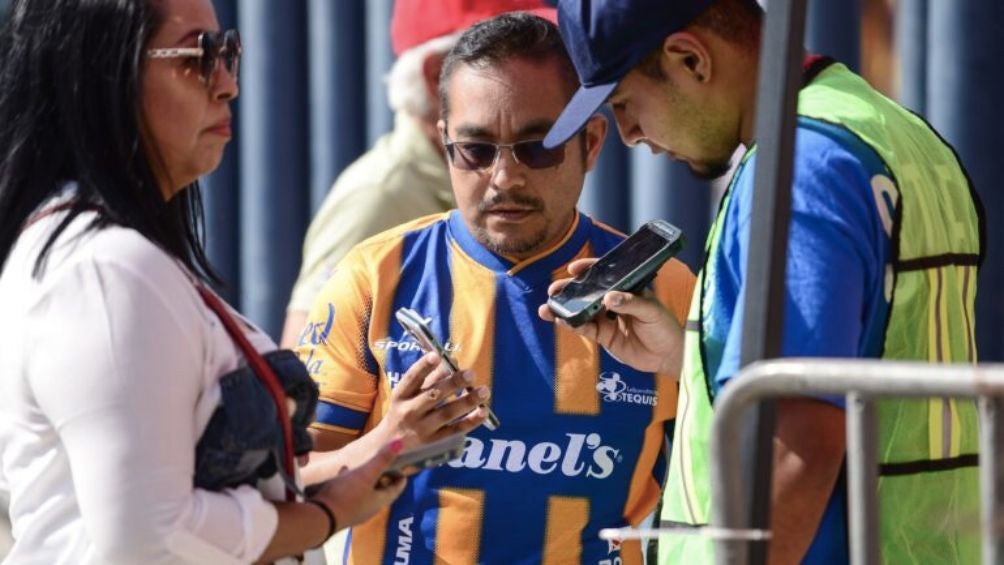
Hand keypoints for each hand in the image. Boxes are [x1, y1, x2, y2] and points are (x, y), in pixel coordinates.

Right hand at [310, 440, 407, 529]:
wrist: (319, 518)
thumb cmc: (346, 495)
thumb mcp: (366, 474)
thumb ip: (382, 459)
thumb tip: (400, 442)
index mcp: (379, 501)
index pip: (396, 490)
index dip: (400, 479)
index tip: (403, 470)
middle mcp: (369, 509)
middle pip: (381, 492)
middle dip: (383, 478)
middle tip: (383, 465)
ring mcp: (354, 511)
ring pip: (365, 492)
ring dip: (365, 480)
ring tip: (362, 467)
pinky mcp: (340, 510)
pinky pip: (349, 494)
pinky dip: (350, 483)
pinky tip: (342, 474)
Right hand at [379, 352, 488, 448]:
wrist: (389, 442)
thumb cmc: (403, 409)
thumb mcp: (407, 393)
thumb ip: (429, 377)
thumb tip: (453, 361)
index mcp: (401, 395)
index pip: (412, 378)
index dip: (423, 366)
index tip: (437, 355)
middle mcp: (410, 411)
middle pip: (433, 396)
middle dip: (453, 384)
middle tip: (470, 374)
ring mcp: (422, 427)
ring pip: (447, 413)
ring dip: (467, 402)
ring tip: (484, 391)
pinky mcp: (433, 440)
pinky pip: (454, 430)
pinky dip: (471, 421)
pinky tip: (483, 411)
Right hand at [538, 258, 683, 374]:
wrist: (669, 355)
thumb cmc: (665, 326)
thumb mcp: (651, 311)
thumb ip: (630, 303)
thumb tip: (608, 298)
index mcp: (626, 288)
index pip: (605, 275)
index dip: (588, 270)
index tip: (574, 268)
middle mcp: (614, 302)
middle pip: (587, 293)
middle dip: (569, 290)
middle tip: (553, 290)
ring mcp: (607, 319)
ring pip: (581, 311)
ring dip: (564, 309)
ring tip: (547, 308)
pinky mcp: (604, 336)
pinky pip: (585, 329)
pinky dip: (572, 325)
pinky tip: (561, 322)